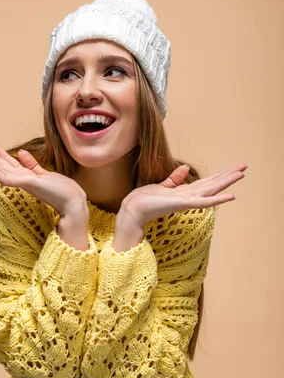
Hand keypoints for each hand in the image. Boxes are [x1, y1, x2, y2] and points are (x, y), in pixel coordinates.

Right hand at [0, 133, 87, 217]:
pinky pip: (5, 178)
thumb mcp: (44, 173)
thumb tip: (19, 152)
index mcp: (24, 175)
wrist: (73, 202)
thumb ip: (30, 164)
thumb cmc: (62, 191)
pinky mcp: (26, 184)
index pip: (6, 160)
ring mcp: (22, 182)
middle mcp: (20, 179)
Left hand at [120, 163, 247, 227]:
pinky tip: (231, 196)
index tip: (232, 168)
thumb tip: (186, 168)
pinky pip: (204, 201)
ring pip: (212, 190)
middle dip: (228, 176)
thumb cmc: (144, 200)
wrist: (133, 209)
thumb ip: (175, 179)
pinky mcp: (183, 204)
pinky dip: (217, 199)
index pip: (206, 183)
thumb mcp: (161, 186)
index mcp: (184, 193)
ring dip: (227, 182)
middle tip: (244, 167)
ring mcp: (187, 201)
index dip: (220, 175)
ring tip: (242, 174)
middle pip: (213, 184)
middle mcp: (189, 197)